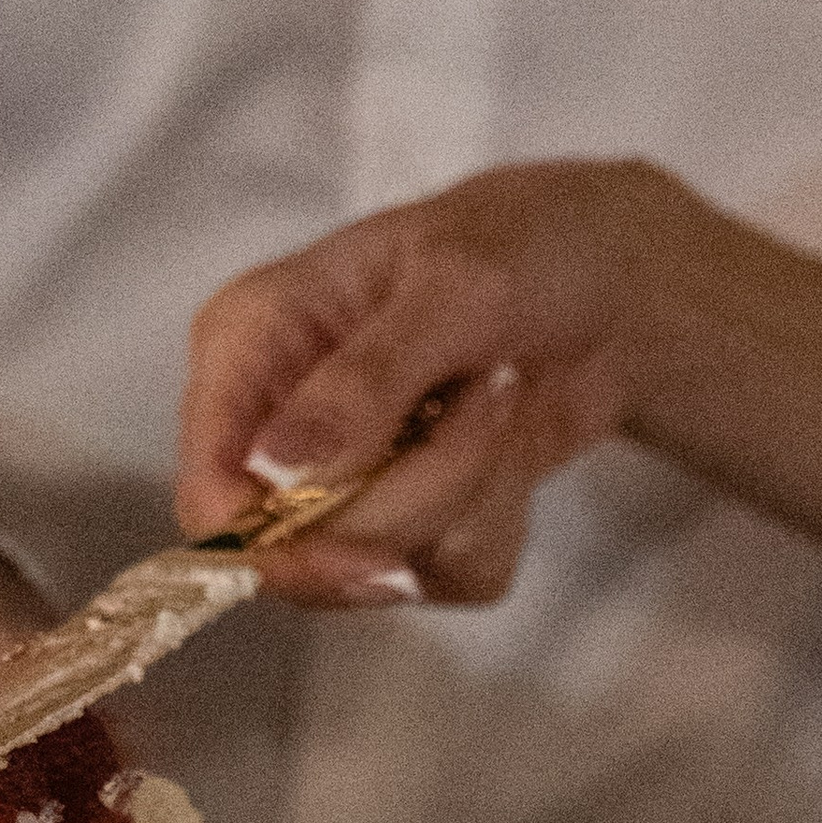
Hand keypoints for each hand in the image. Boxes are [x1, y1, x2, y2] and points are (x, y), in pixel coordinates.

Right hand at [174, 161, 683, 607]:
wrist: (612, 282)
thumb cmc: (523, 246)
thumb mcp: (453, 286)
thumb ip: (364, 378)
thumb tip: (275, 468)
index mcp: (246, 348)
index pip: (209, 494)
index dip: (272, 549)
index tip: (371, 557)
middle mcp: (272, 427)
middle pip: (299, 551)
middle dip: (417, 491)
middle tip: (484, 396)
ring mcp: (335, 487)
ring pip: (380, 569)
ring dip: (468, 491)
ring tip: (498, 396)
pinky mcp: (404, 529)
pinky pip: (446, 576)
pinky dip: (499, 519)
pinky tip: (508, 443)